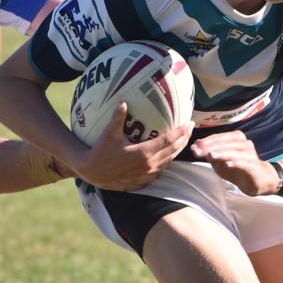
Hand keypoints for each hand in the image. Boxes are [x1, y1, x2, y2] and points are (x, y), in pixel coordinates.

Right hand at [76, 103, 192, 190]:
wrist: (92, 172)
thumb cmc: (100, 151)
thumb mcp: (109, 133)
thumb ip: (118, 117)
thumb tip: (123, 101)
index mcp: (144, 152)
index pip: (169, 141)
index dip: (181, 131)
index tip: (190, 122)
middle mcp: (149, 165)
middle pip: (173, 151)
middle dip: (184, 139)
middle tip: (190, 128)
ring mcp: (147, 174)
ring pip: (169, 162)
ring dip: (177, 151)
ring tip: (183, 140)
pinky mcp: (143, 181)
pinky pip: (160, 171)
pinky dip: (166, 162)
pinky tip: (167, 156)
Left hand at [189, 131, 271, 195]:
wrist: (257, 180)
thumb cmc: (237, 169)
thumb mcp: (220, 162)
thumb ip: (210, 155)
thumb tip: (196, 148)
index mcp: (236, 138)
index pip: (219, 137)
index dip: (205, 142)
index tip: (193, 147)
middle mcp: (244, 143)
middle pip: (225, 143)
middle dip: (209, 147)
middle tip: (197, 152)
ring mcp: (250, 154)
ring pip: (234, 151)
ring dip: (221, 153)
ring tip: (209, 155)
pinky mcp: (254, 166)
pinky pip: (244, 163)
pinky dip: (235, 163)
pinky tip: (226, 164)